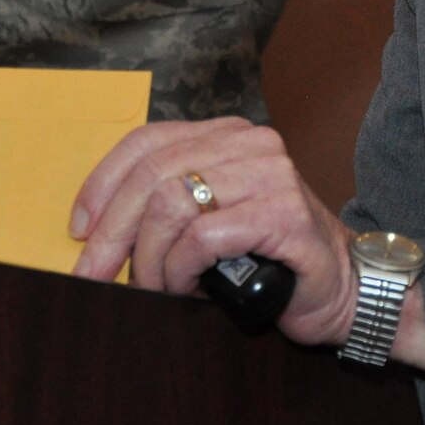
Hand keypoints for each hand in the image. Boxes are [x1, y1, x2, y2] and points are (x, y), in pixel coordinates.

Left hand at [70, 117, 357, 347]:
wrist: (345, 289)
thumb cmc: (271, 259)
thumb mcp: (211, 221)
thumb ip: (169, 208)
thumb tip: (97, 232)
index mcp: (226, 136)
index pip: (147, 141)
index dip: (104, 183)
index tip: (79, 228)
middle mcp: (248, 144)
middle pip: (153, 173)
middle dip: (112, 230)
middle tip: (93, 273)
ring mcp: (270, 174)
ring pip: (173, 203)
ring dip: (149, 256)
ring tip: (153, 286)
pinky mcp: (283, 213)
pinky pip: (205, 236)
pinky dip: (180, 268)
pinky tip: (183, 287)